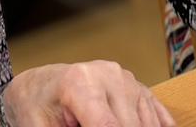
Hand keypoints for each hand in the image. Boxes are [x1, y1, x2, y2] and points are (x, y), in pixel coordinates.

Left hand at [2, 60, 174, 126]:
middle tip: (82, 126)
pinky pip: (158, 116)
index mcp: (81, 83)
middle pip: (132, 126)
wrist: (38, 86)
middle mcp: (109, 75)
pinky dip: (154, 126)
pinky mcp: (138, 87)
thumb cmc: (37, 108)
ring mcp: (127, 79)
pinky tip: (142, 126)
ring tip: (93, 122)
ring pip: (147, 125)